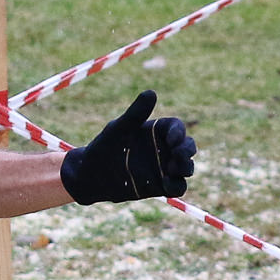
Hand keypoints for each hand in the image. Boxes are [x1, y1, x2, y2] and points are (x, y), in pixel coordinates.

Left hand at [58, 90, 194, 204]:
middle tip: (177, 155)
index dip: (179, 132)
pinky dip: (177, 186)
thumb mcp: (118, 129)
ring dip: (185, 167)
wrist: (91, 176)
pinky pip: (178, 187)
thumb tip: (151, 92)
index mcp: (157, 131)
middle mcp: (164, 148)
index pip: (177, 127)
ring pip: (187, 167)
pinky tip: (165, 184)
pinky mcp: (161, 186)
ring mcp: (164, 167)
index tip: (171, 140)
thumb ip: (136, 113)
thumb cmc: (104, 147)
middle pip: (188, 146)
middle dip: (187, 150)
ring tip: (170, 169)